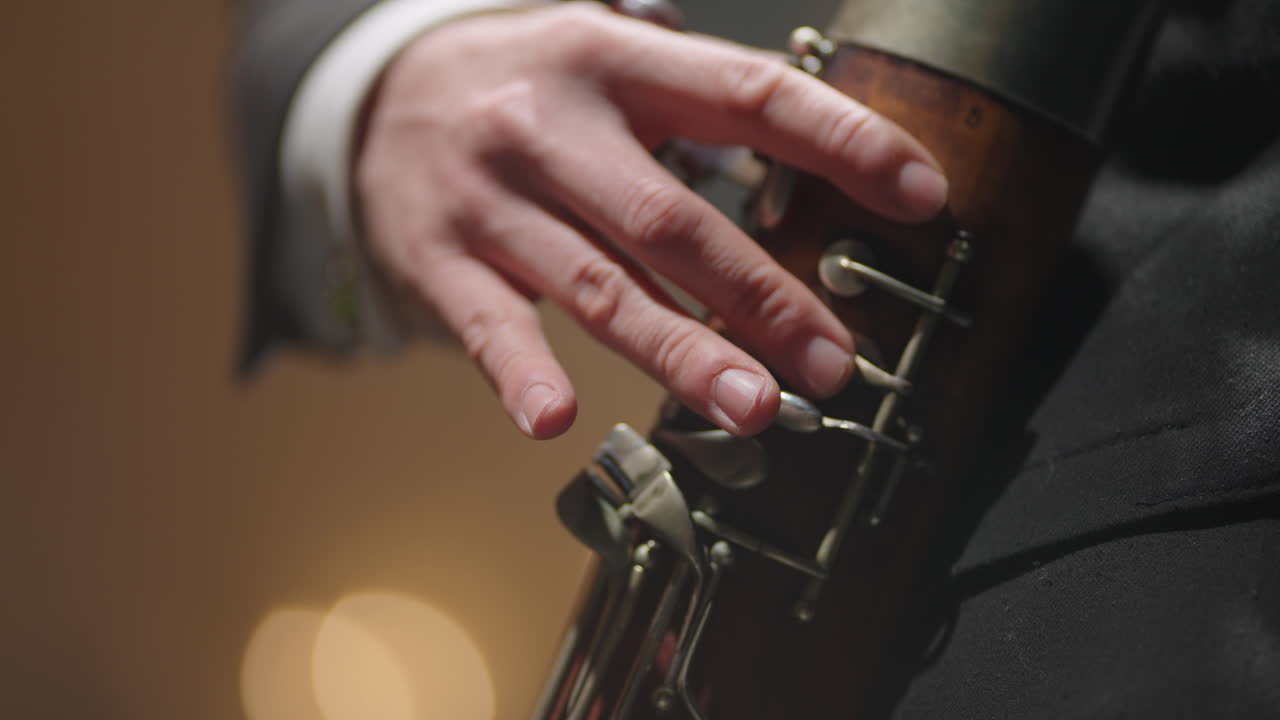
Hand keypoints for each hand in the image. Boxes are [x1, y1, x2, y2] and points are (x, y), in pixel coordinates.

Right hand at [356, 3, 946, 438]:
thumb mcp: (604, 60)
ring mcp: (491, 199)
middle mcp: (552, 127)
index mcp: (614, 62)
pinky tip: (558, 419)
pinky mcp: (439, 261)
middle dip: (762, 297)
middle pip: (673, 219)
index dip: (841, 142)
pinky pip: (487, 326)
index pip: (747, 95)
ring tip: (754, 407)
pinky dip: (521, 374)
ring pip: (598, 286)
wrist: (373, 101)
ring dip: (680, 353)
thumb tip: (817, 172)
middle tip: (833, 361)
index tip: (920, 196)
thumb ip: (694, 105)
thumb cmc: (523, 90)